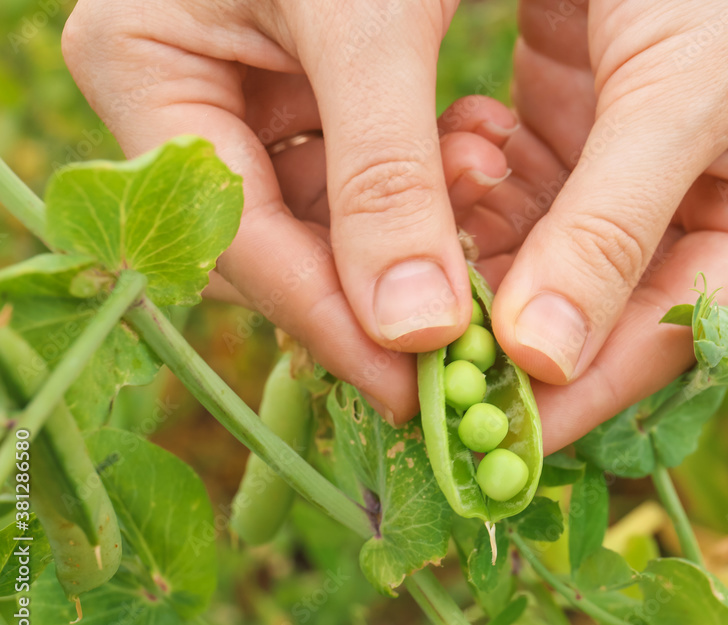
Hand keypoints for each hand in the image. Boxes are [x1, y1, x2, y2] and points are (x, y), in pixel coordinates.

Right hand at [61, 0, 516, 419]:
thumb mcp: (367, 23)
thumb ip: (384, 176)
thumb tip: (410, 331)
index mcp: (141, 65)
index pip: (233, 233)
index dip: (327, 318)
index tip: (413, 388)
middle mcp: (178, 88)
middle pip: (278, 236)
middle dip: (383, 275)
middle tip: (473, 331)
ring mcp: (240, 88)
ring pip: (329, 210)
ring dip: (418, 222)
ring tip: (488, 192)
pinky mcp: (308, 88)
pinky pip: (362, 167)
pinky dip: (426, 175)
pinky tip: (479, 151)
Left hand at [458, 0, 727, 450]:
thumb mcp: (684, 91)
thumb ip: (610, 227)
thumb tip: (543, 358)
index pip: (667, 338)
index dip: (579, 389)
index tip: (488, 432)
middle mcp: (704, 209)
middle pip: (597, 307)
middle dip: (510, 321)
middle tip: (421, 349)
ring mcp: (633, 170)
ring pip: (544, 254)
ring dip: (483, 246)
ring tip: (433, 219)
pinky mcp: (578, 124)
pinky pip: (518, 187)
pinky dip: (478, 180)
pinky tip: (458, 147)